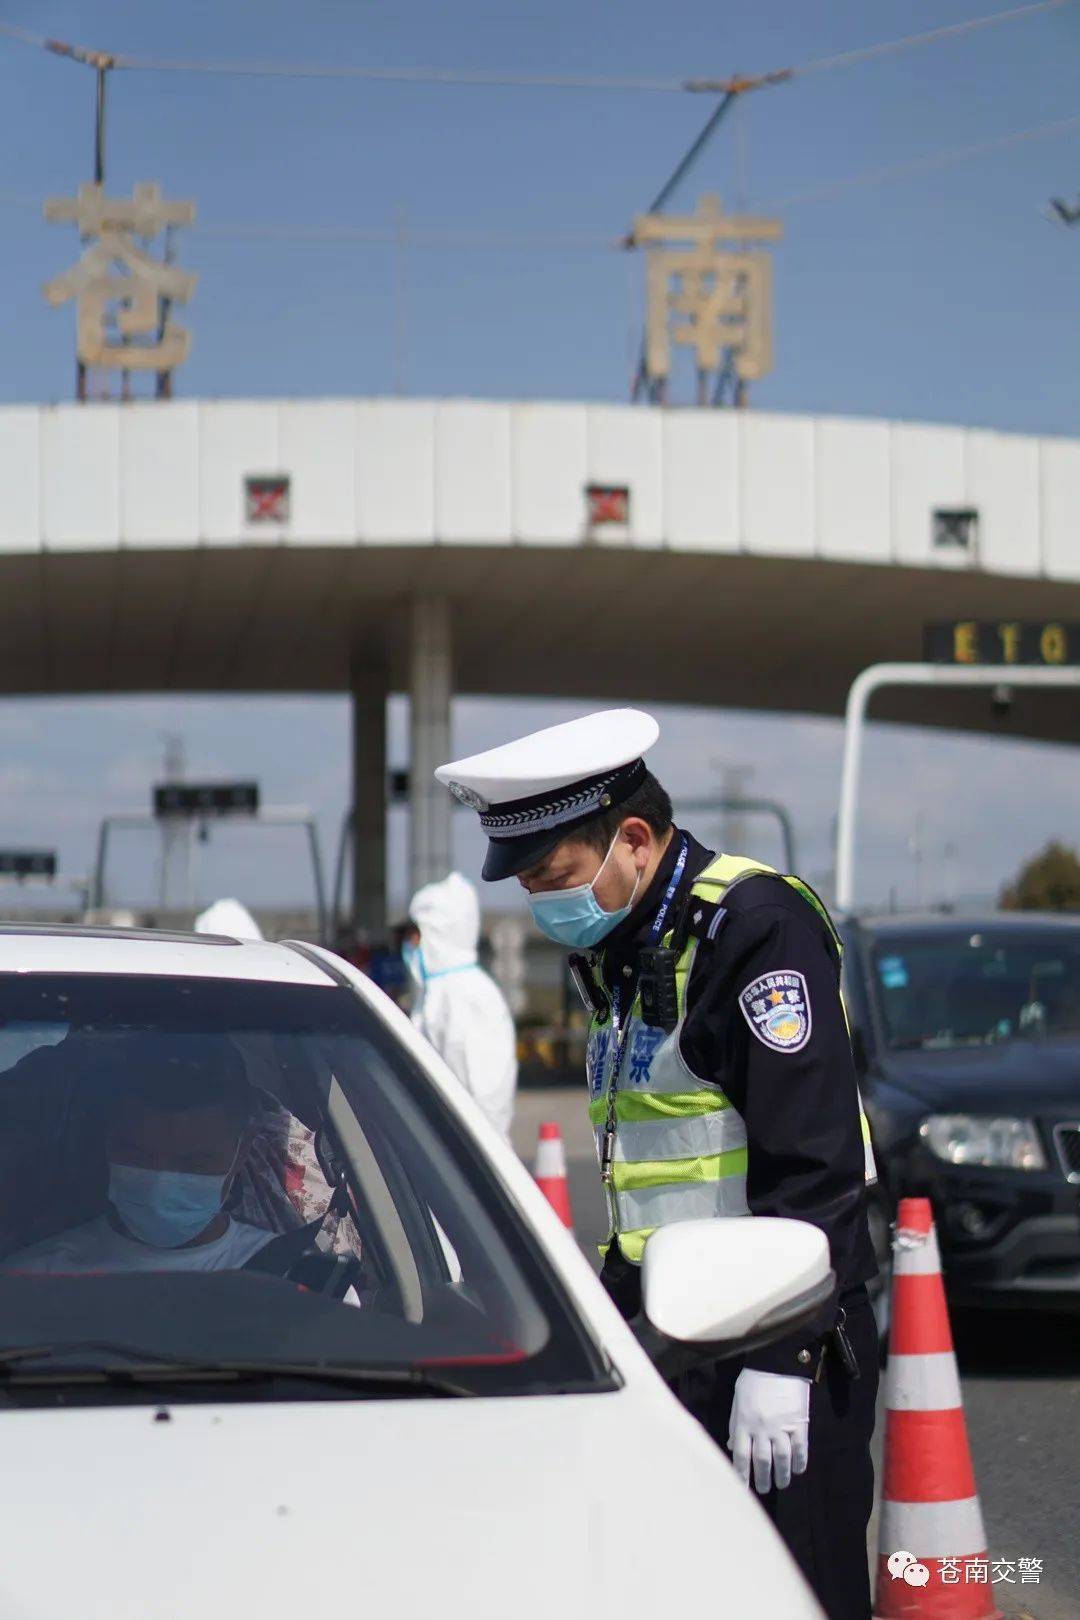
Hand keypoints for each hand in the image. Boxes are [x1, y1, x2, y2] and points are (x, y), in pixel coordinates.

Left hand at [727, 1368, 809, 1492]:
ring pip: (782, 1459)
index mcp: (744, 1422)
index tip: (743, 1487)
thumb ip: (734, 1424)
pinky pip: (800, 1449)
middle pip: (762, 1461)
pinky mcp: (798, 1423)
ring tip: (781, 1484)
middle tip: (764, 1489)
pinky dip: (799, 1462)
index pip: (741, 1455)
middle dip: (762, 1479)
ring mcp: (781, 1427)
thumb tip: (731, 1446)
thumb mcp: (738, 1399)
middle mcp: (761, 1428)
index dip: (742, 1474)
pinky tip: (797, 1470)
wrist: (778, 1363)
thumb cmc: (754, 1380)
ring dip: (782, 1475)